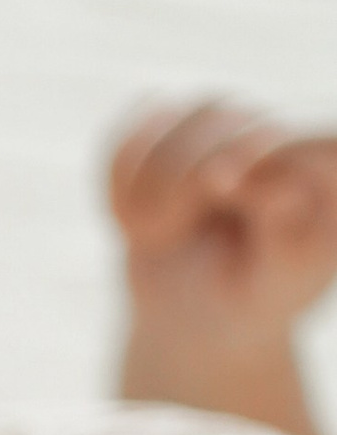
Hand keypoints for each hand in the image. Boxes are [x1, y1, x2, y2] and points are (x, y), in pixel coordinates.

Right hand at [109, 100, 336, 434]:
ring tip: (149, 238)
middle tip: (159, 238)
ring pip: (177, 120)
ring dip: (147, 184)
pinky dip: (118, 177)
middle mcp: (282, 130)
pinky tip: (126, 220)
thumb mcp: (278, 282)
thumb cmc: (253, 300)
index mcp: (329, 165)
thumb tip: (277, 184)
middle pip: (231, 122)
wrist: (198, 314)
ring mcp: (224, 121)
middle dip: (184, 178)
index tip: (222, 184)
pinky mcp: (171, 125)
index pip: (307, 134)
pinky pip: (133, 131)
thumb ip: (285, 232)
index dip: (264, 148)